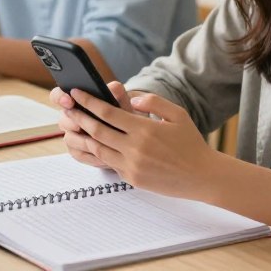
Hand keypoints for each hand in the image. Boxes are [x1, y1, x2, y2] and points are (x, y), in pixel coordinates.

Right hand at [50, 81, 138, 167]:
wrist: (130, 135)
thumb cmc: (122, 115)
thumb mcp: (122, 102)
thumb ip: (117, 93)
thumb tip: (113, 87)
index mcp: (76, 101)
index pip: (58, 95)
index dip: (60, 97)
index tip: (70, 101)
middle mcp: (71, 118)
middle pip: (62, 120)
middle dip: (70, 122)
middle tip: (79, 125)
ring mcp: (73, 135)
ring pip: (69, 139)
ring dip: (81, 141)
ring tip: (96, 142)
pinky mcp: (78, 151)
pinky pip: (78, 154)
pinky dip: (90, 156)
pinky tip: (103, 157)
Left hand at [61, 86, 215, 198]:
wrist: (202, 176)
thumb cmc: (190, 142)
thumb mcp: (177, 114)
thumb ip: (153, 101)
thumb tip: (132, 98)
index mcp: (144, 129)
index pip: (108, 113)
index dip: (89, 102)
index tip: (76, 93)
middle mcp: (135, 148)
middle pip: (97, 131)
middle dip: (80, 118)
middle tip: (68, 109)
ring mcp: (132, 166)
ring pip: (99, 149)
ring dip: (84, 137)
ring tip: (74, 127)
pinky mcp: (133, 179)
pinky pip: (110, 163)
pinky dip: (100, 152)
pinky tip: (94, 144)